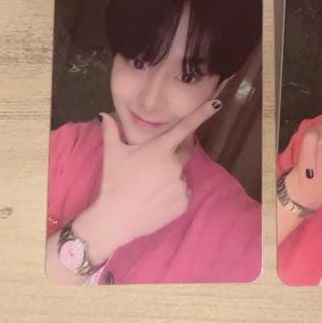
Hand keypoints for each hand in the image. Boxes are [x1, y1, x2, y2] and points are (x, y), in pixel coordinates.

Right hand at [78, 100, 220, 260]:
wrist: (115, 219)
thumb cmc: (114, 183)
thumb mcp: (112, 155)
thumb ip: (111, 131)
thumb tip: (103, 115)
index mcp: (160, 150)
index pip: (185, 128)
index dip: (202, 114)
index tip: (218, 103)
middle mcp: (175, 165)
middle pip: (184, 152)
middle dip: (174, 153)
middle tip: (155, 164)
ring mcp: (181, 184)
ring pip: (180, 175)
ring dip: (170, 176)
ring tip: (150, 187)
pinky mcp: (184, 202)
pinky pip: (183, 192)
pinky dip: (173, 193)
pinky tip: (156, 199)